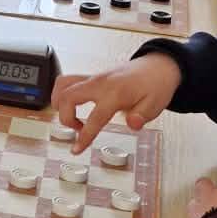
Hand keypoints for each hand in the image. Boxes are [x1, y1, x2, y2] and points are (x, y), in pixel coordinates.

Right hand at [52, 56, 182, 153]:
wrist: (157, 67)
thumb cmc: (155, 85)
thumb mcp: (155, 105)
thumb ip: (142, 116)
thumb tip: (133, 125)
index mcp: (116, 92)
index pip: (95, 117)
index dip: (84, 136)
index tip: (76, 150)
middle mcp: (101, 83)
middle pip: (68, 96)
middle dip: (65, 118)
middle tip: (77, 130)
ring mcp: (94, 77)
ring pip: (63, 85)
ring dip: (59, 103)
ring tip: (71, 118)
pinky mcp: (91, 76)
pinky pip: (68, 81)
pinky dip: (62, 94)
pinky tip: (70, 105)